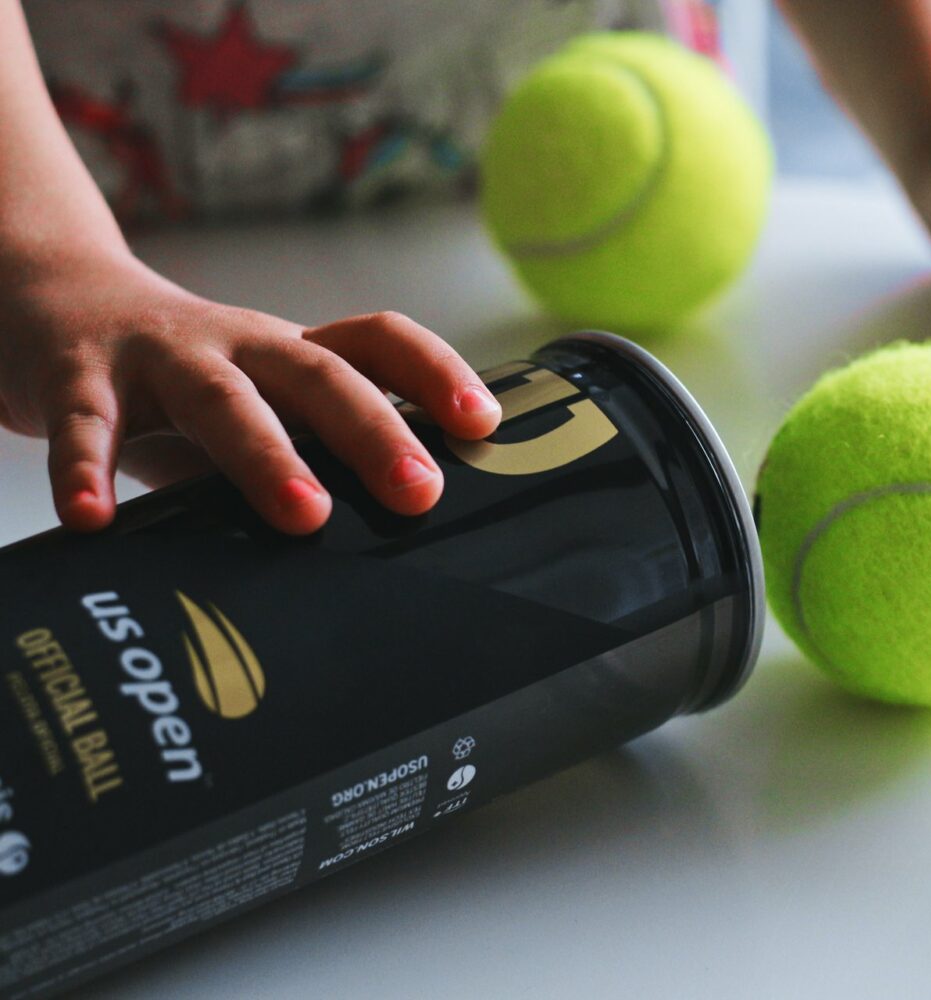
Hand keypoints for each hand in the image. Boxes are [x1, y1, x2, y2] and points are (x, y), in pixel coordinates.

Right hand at [0, 248, 501, 534]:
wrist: (44, 297)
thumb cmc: (173, 377)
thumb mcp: (247, 406)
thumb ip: (296, 460)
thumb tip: (376, 549)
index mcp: (289, 350)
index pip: (377, 341)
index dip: (435, 372)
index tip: (483, 423)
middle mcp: (236, 342)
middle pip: (318, 373)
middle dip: (374, 431)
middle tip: (419, 491)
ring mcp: (157, 354)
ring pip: (220, 395)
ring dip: (266, 453)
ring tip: (305, 513)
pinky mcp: (74, 374)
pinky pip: (84, 422)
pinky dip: (85, 468)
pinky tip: (93, 518)